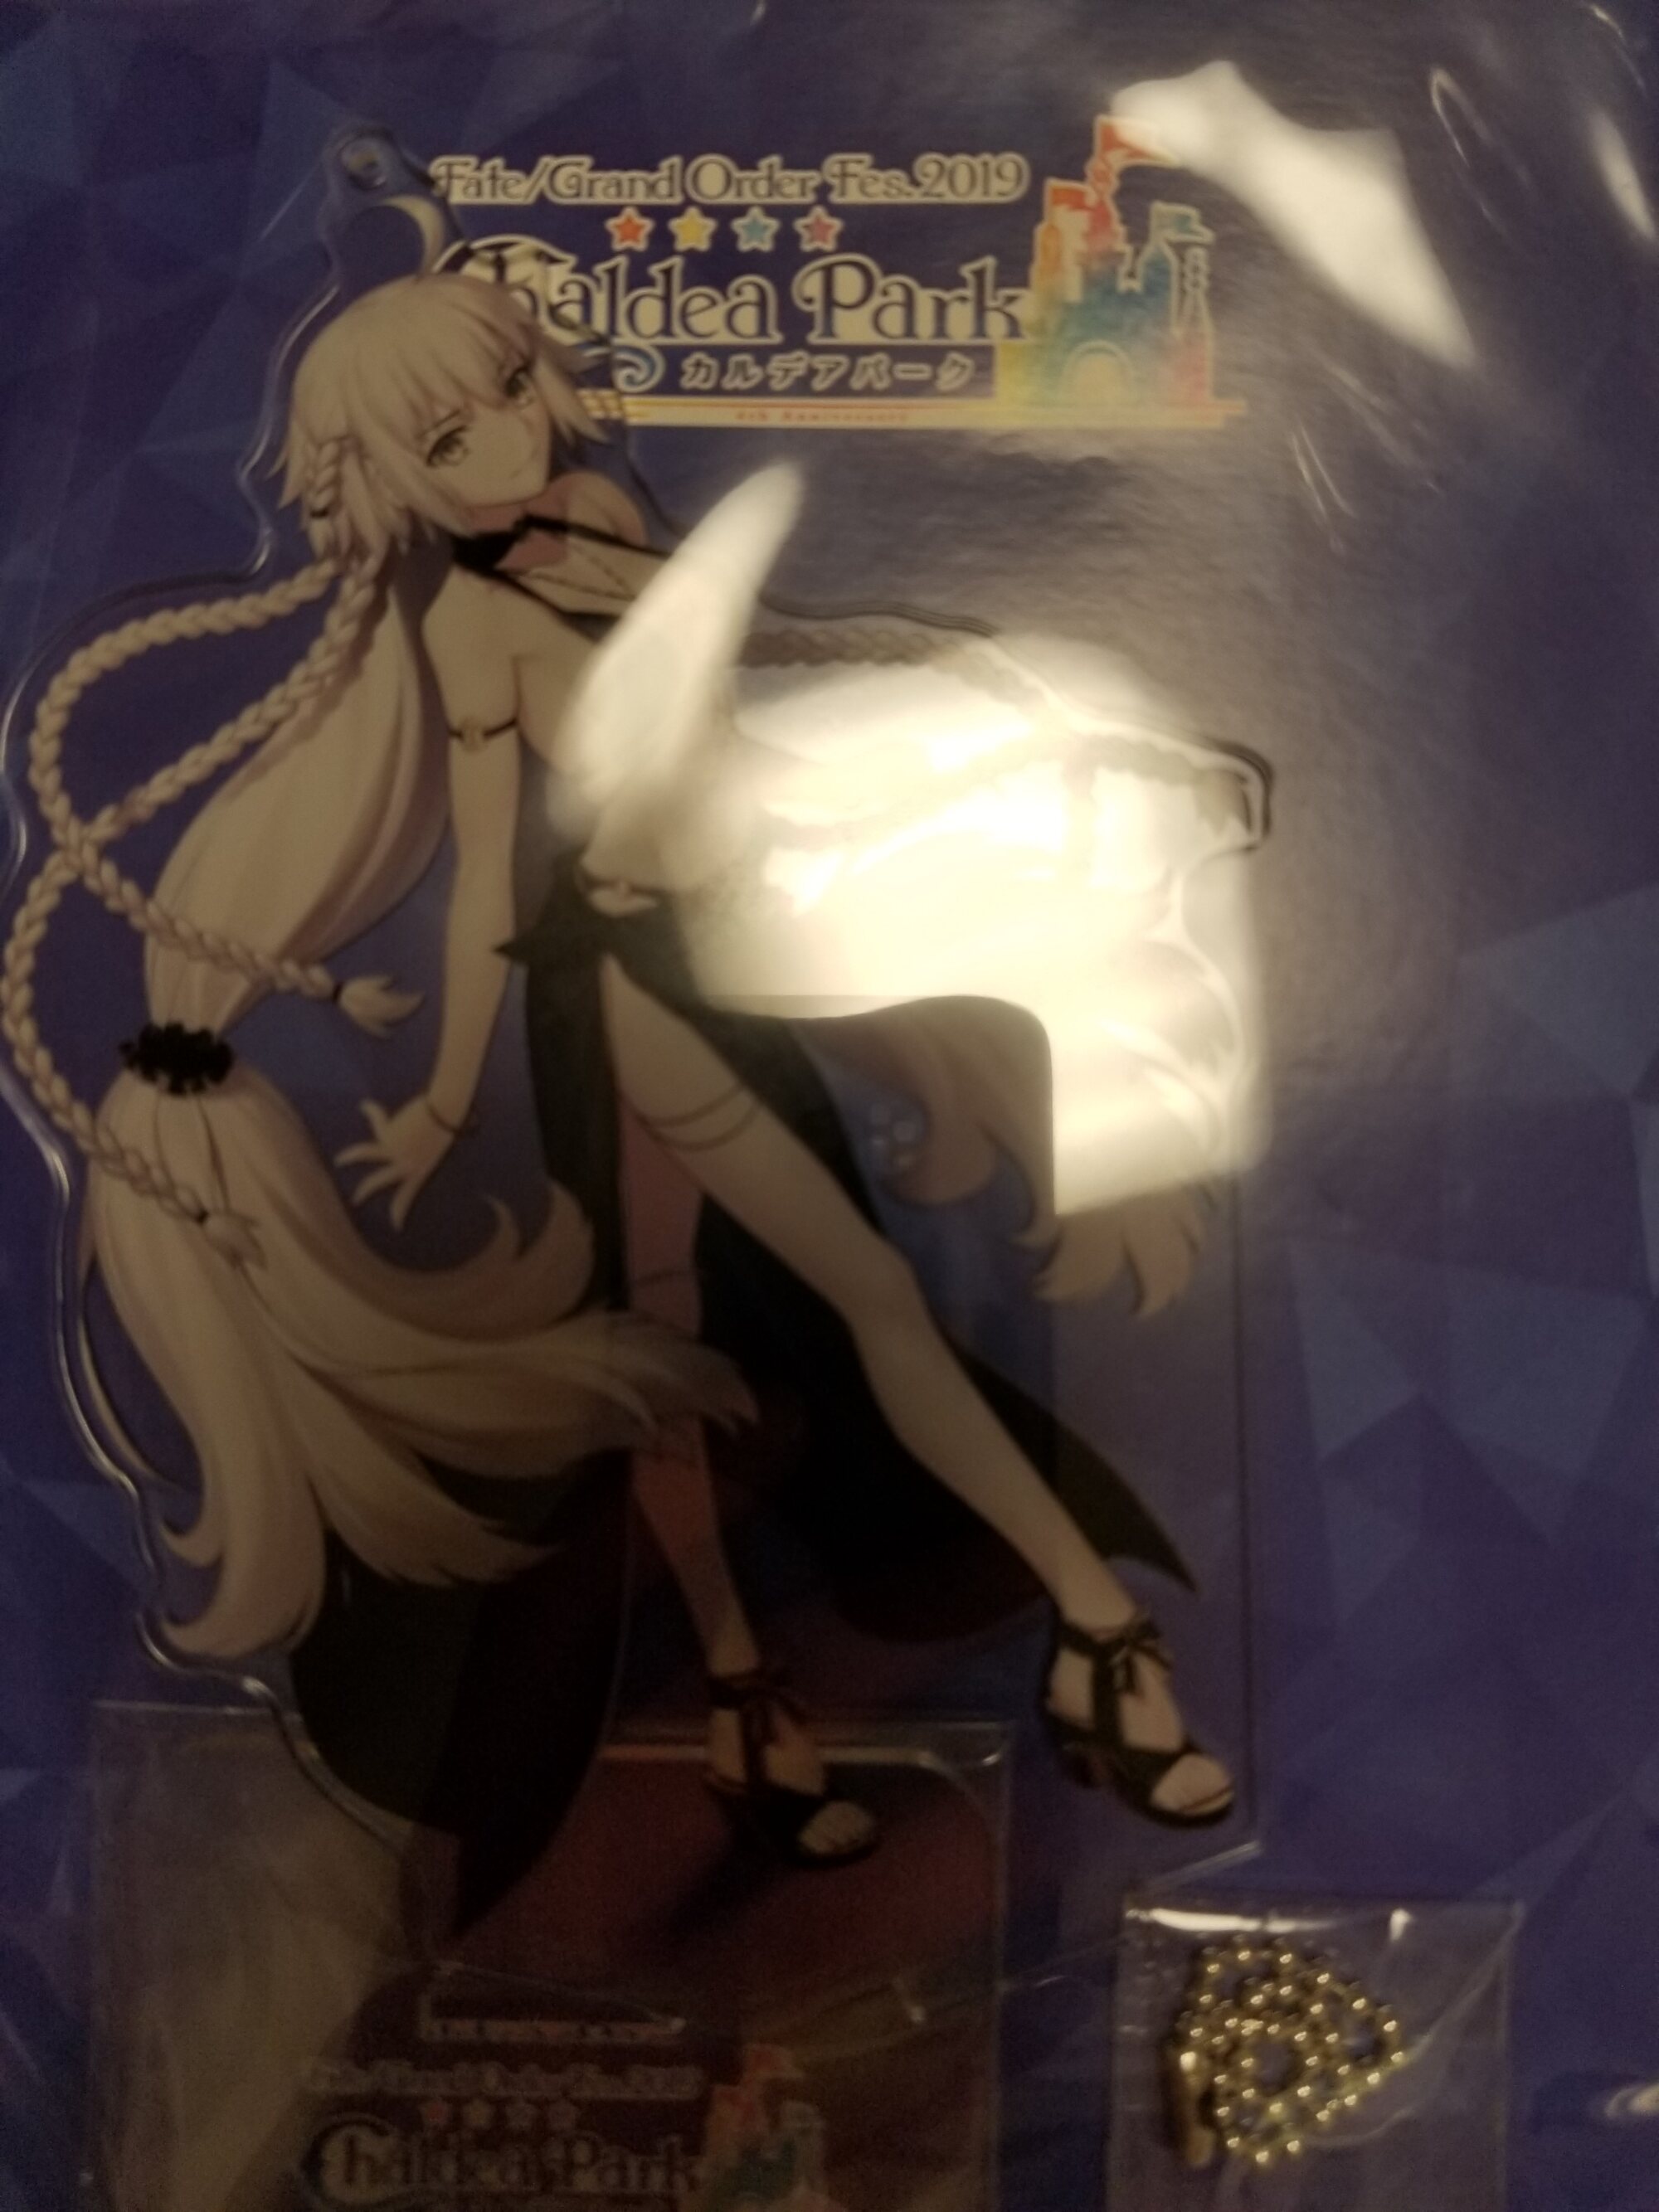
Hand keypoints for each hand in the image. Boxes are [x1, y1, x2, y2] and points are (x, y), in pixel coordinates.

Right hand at [335, 1096, 454, 1229]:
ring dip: (350, 1157)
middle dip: (364, 1192)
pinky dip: (371, 1109)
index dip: (400, 1213)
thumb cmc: (450, 1125)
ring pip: (364, 1154)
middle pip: (377, 1182)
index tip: (397, 1227)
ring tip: (338, 1161)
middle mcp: (405, 1164)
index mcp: (421, 1170)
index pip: (408, 1196)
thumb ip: (421, 1153)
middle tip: (354, 1202)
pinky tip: (365, 1105)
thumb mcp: (437, 1147)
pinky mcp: (387, 1133)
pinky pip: (376, 1117)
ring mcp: (394, 1150)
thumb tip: (401, 1148)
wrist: (447, 1110)